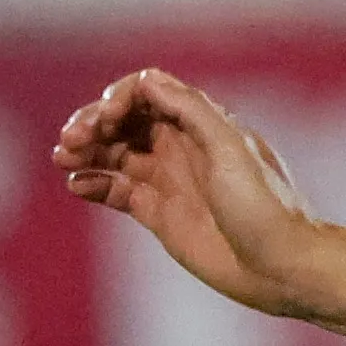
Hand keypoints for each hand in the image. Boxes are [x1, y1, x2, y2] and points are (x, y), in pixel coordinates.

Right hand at [54, 69, 345, 332]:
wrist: (281, 265)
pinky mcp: (158, 215)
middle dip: (94, 123)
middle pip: (124, 121)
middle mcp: (181, 146)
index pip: (147, 92)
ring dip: (85, 151)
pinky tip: (77, 184)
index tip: (107, 120)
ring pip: (114, 154)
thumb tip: (147, 80)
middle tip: (70, 140)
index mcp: (200, 123)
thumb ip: (190, 110)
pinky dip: (93, 183)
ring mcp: (168, 180)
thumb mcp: (230, 147)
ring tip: (63, 157)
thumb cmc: (265, 205)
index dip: (121, 98)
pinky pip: (117, 190)